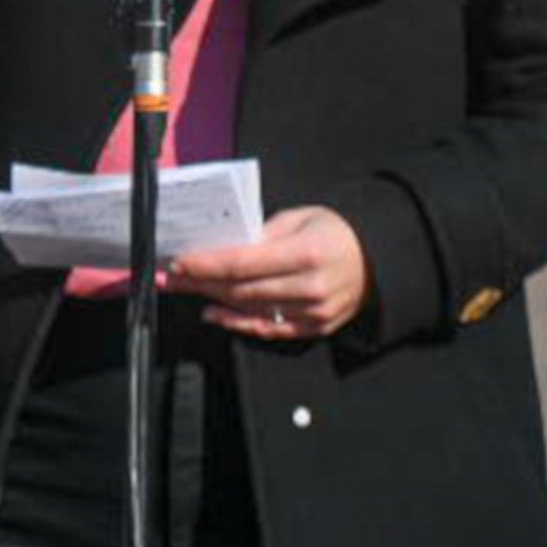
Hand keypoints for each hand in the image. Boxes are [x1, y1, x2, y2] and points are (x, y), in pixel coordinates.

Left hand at [165, 204, 369, 344]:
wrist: (375, 262)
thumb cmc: (336, 234)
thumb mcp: (302, 218)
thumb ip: (264, 233)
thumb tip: (224, 244)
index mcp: (308, 252)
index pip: (244, 262)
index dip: (207, 264)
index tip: (180, 261)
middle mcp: (310, 286)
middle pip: (241, 288)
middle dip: (201, 281)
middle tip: (171, 275)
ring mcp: (313, 312)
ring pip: (250, 309)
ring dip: (213, 299)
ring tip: (186, 289)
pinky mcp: (313, 328)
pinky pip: (267, 329)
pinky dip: (236, 322)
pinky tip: (213, 312)